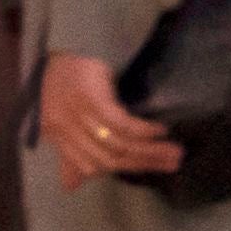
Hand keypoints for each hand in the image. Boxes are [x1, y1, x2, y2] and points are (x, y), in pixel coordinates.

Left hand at [40, 51, 183, 190]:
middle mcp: (61, 127)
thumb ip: (69, 151)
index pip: (89, 166)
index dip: (119, 170)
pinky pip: (119, 123)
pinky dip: (142, 130)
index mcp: (55, 135)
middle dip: (143, 164)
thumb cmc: (67, 79)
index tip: (147, 169)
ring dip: (149, 151)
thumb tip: (72, 186)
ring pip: (116, 144)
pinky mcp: (89, 98)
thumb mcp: (64, 118)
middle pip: (106, 158)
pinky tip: (160, 131)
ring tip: (175, 152)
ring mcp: (74, 113)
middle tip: (173, 165)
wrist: (68, 44)